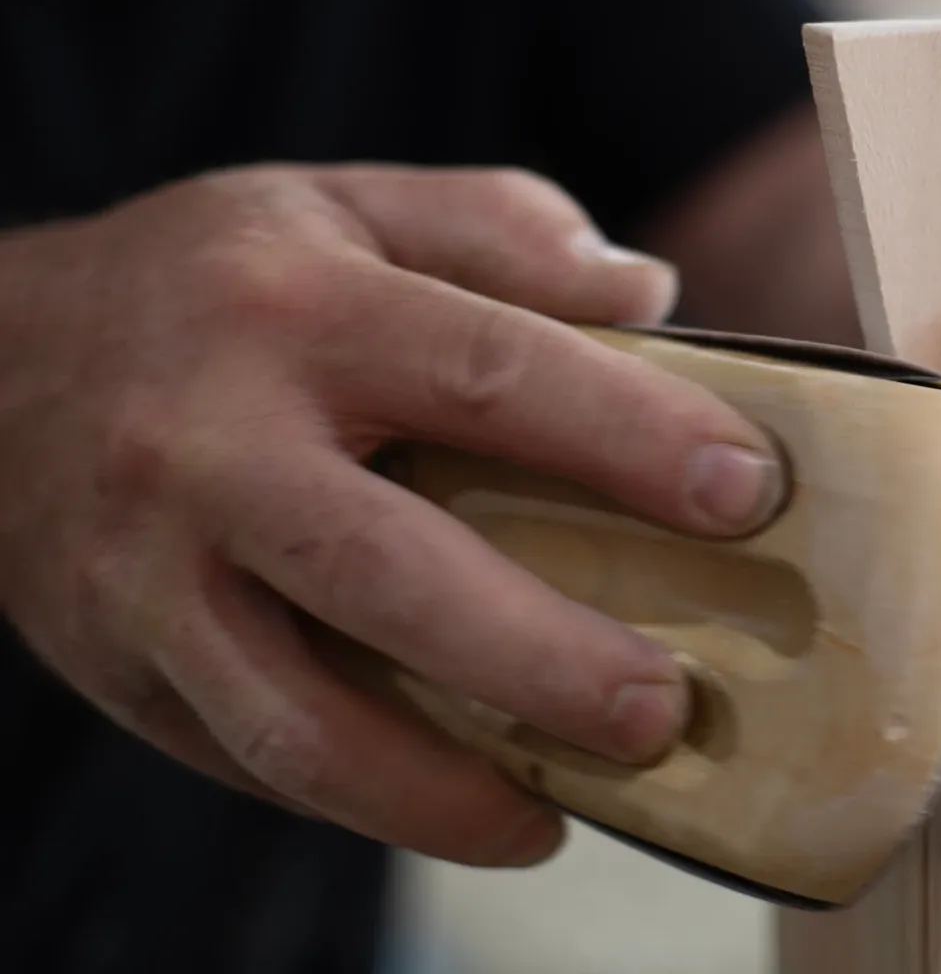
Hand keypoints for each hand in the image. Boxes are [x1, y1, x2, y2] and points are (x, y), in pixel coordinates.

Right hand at [0, 164, 786, 866]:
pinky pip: (251, 758)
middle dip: (542, 657)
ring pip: (299, 714)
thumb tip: (652, 298)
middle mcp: (208, 443)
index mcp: (294, 307)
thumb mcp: (348, 204)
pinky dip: (372, 802)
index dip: (631, 436)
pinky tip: (478, 808)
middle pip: (389, 571)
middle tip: (669, 709)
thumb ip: (505, 232)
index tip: (751, 492)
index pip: (490, 371)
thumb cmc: (213, 280)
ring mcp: (147, 573)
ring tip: (575, 808)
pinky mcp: (118, 666)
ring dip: (448, 784)